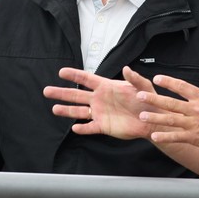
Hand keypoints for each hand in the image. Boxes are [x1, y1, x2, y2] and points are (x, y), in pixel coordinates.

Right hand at [43, 66, 162, 139]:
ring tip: (54, 109)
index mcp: (106, 86)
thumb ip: (134, 78)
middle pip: (76, 95)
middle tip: (47, 90)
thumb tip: (127, 68)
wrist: (151, 119)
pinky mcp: (103, 126)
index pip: (87, 79)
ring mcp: (100, 113)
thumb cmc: (147, 99)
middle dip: (62, 93)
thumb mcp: (143, 86)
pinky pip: (90, 127)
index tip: (61, 72)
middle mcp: (99, 99)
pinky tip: (75, 128)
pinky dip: (82, 128)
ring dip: (67, 110)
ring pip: (79, 111)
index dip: (74, 75)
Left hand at [137, 75, 198, 156]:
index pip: (182, 86)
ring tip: (142, 116)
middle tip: (140, 96)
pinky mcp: (195, 137)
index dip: (168, 82)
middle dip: (153, 98)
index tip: (157, 78)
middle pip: (170, 102)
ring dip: (155, 117)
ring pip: (170, 119)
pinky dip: (165, 136)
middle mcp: (196, 109)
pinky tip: (154, 136)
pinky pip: (176, 136)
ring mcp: (194, 123)